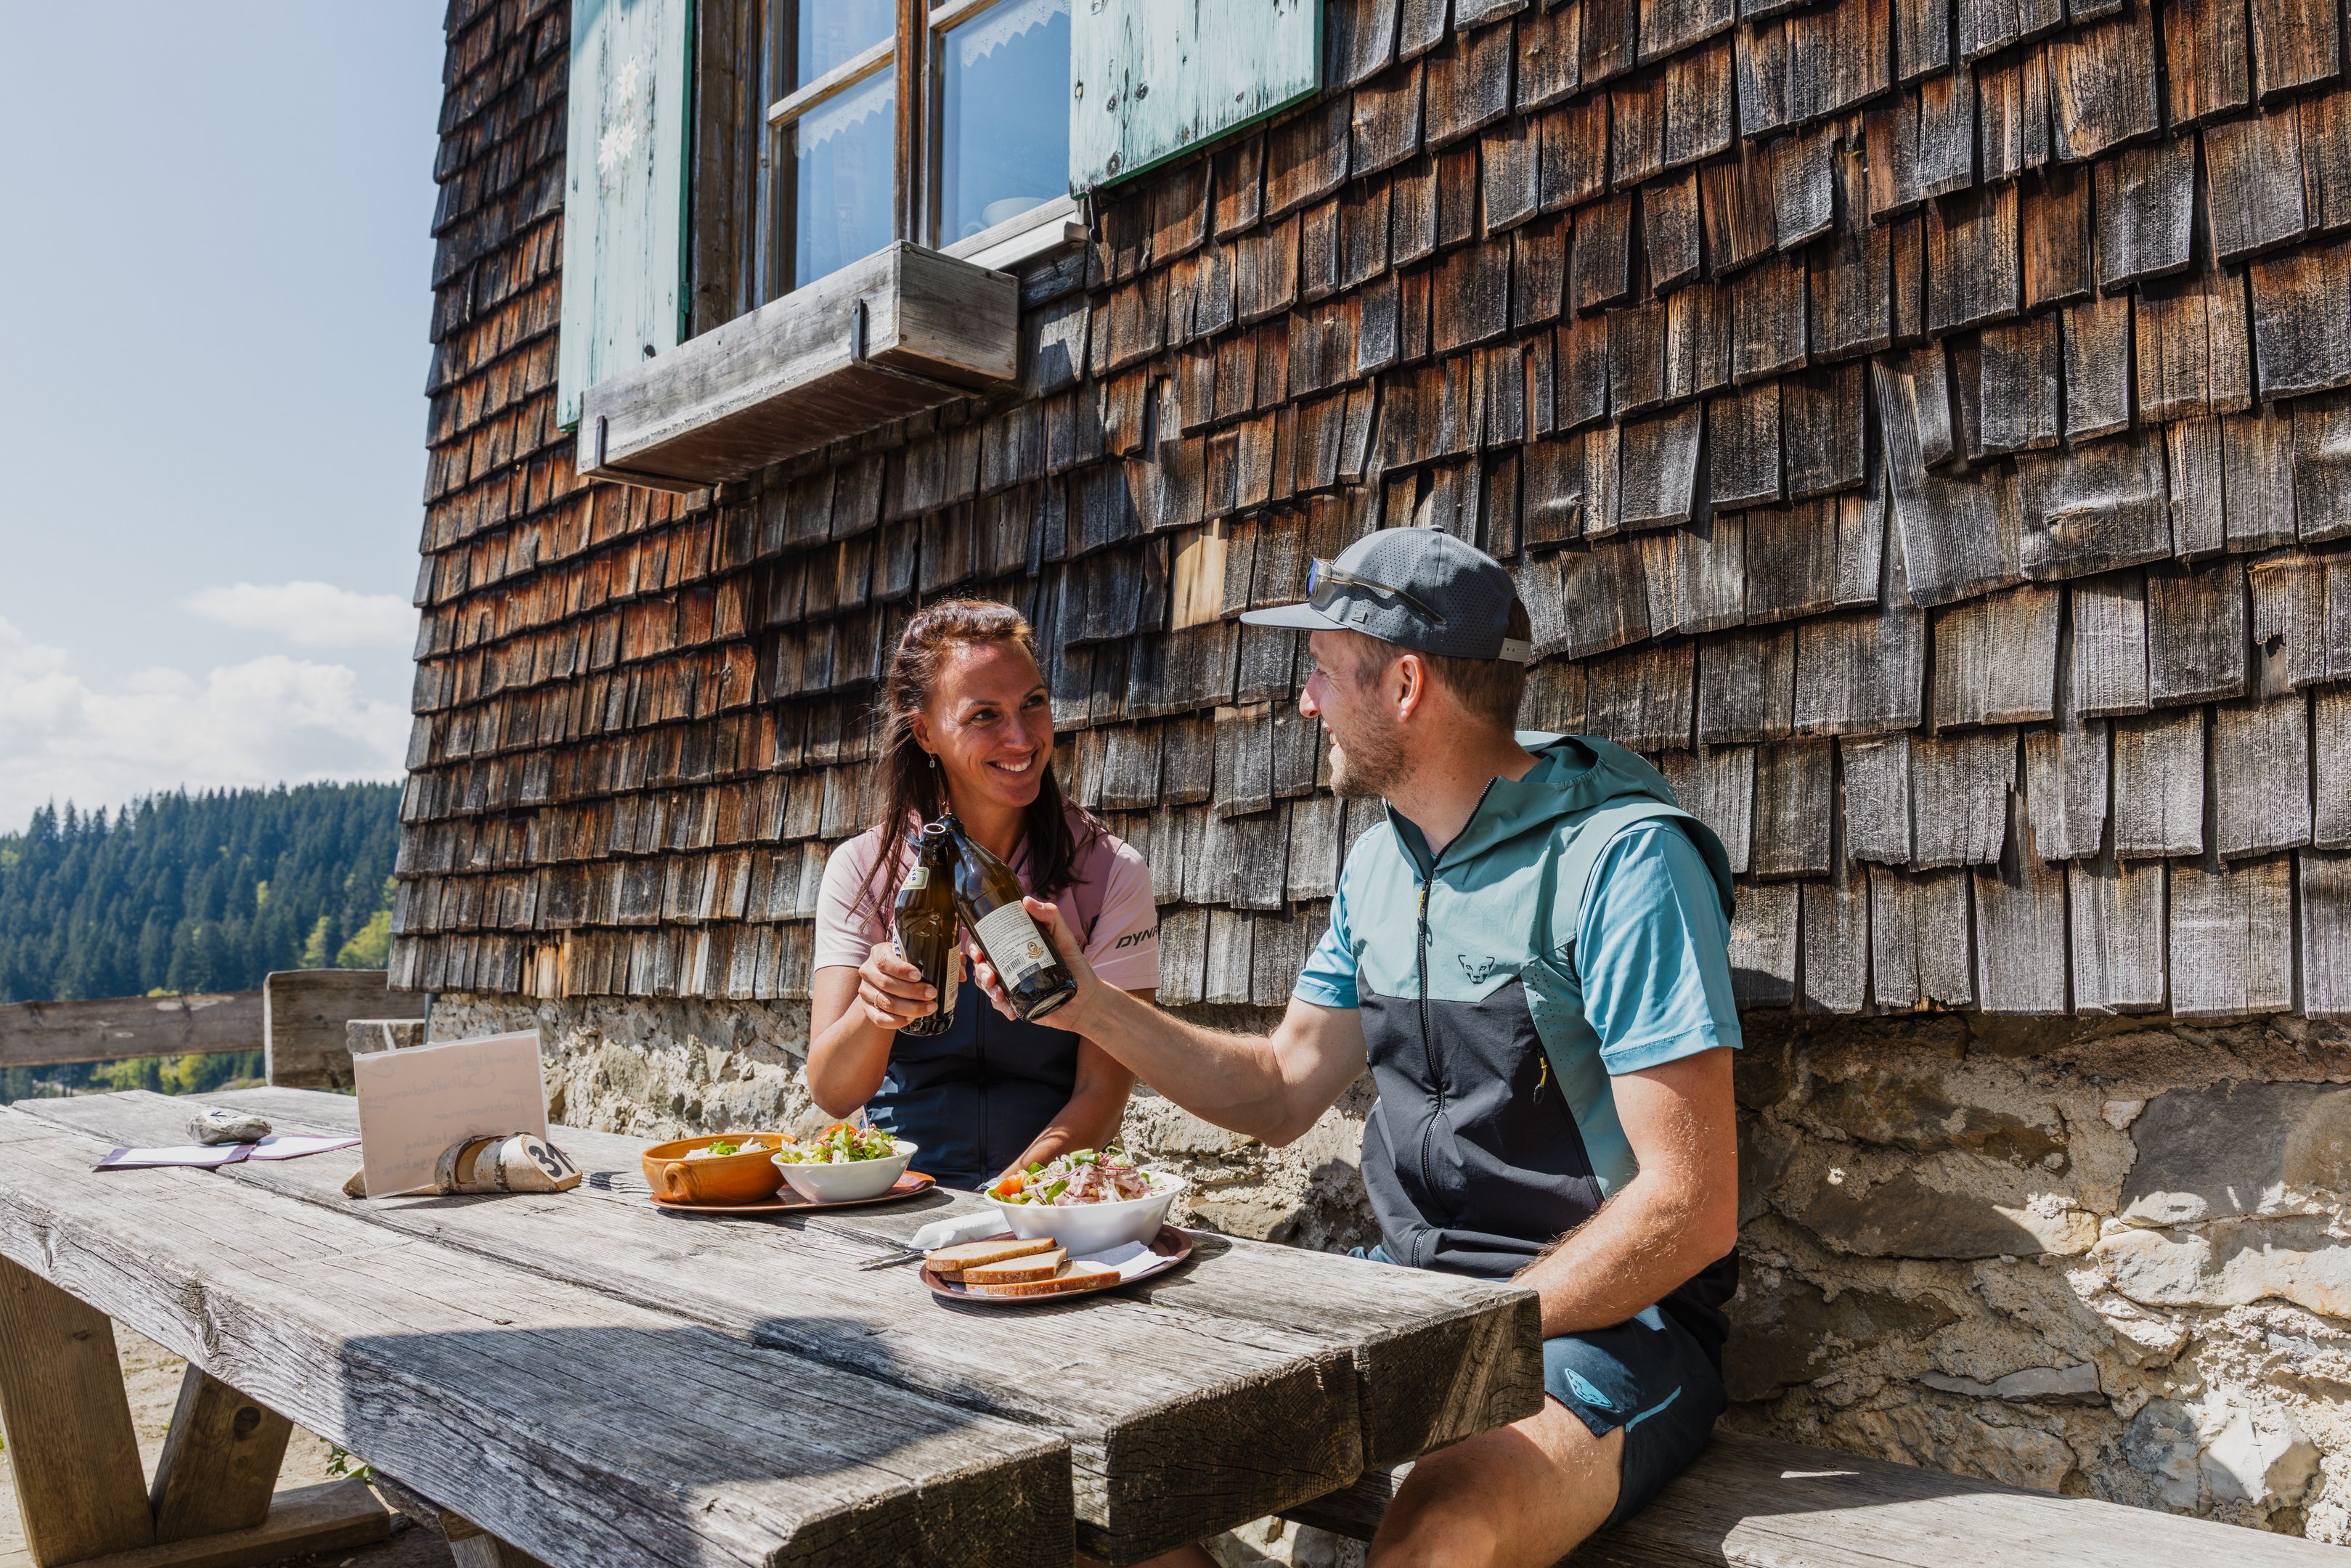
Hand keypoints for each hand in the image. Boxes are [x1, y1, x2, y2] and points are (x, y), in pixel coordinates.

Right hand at [854, 940, 954, 1031]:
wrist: (887, 983)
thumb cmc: (907, 967)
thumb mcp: (920, 959)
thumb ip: (942, 960)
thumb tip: (960, 974)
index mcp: (880, 953)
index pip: (886, 960)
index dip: (901, 969)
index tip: (919, 975)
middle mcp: (869, 971)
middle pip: (887, 983)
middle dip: (912, 991)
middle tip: (932, 994)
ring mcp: (865, 990)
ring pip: (884, 1002)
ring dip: (908, 1007)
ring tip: (927, 1009)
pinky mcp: (866, 1008)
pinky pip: (878, 1018)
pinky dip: (895, 1021)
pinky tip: (911, 1019)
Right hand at [968, 896, 1101, 1025]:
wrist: (1087, 999)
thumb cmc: (1076, 966)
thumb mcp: (1064, 937)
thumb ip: (1050, 917)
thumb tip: (1027, 900)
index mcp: (1016, 947)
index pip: (988, 943)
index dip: (975, 946)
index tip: (978, 951)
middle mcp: (1010, 964)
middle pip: (982, 964)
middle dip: (979, 970)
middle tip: (989, 974)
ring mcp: (1012, 985)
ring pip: (986, 985)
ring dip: (987, 989)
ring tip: (998, 993)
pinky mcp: (1017, 1003)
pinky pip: (1000, 1005)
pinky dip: (1001, 1007)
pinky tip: (1009, 1010)